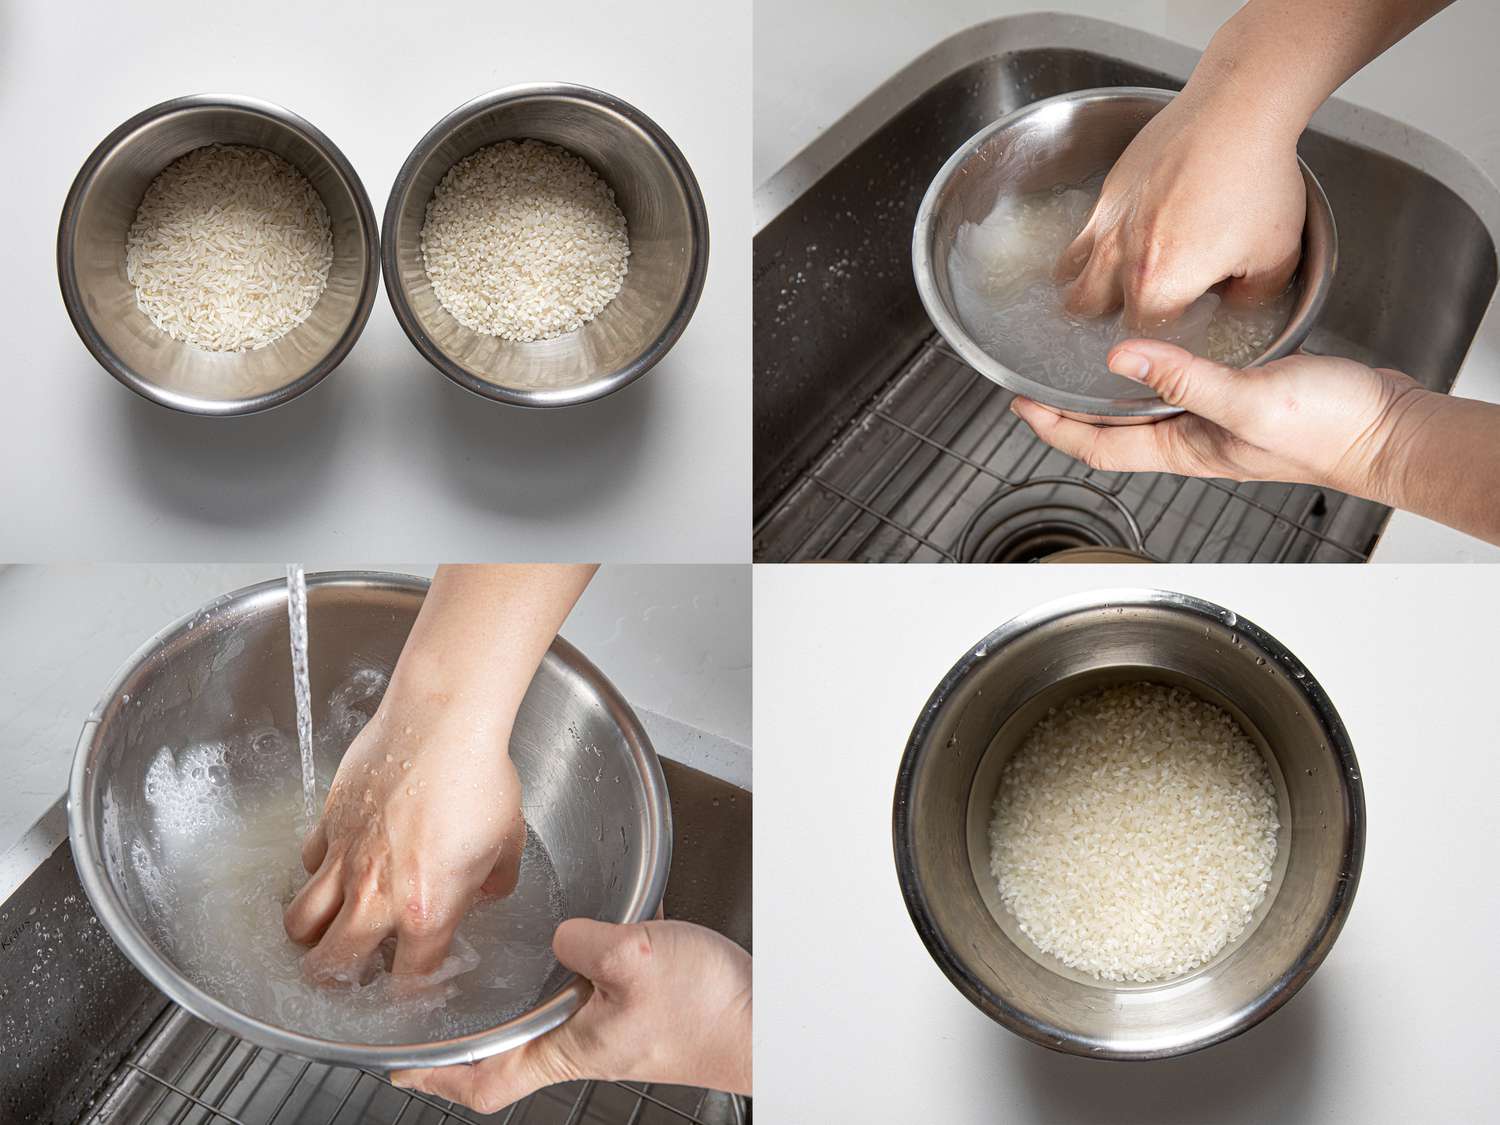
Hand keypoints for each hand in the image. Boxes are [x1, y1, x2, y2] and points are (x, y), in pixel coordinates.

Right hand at [283, 677, 524, 980]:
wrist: (441, 722)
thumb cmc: (480, 777)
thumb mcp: (508, 842)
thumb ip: (494, 881)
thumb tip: (485, 889)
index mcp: (428, 910)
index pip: (407, 980)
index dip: (408, 993)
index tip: (410, 988)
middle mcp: (376, 895)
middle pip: (331, 965)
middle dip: (337, 980)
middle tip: (347, 973)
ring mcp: (345, 860)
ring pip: (300, 923)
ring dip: (310, 935)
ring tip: (324, 932)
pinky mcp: (328, 824)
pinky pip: (308, 864)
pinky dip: (317, 873)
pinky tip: (336, 867)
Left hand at [392, 920, 752, 1112]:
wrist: (763, 1019)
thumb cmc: (706, 1008)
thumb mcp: (634, 958)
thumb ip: (583, 941)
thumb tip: (557, 935)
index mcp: (569, 1048)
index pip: (484, 1081)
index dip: (437, 1079)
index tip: (400, 1066)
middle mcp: (584, 1046)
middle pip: (503, 1059)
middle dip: (460, 1045)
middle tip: (426, 1019)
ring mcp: (610, 1032)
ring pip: (538, 1029)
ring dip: (503, 1014)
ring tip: (475, 983)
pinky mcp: (637, 1013)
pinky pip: (576, 1003)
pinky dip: (550, 987)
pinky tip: (558, 951)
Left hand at [1010, 339, 1422, 492]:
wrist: (1389, 429)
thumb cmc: (1329, 431)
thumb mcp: (1246, 400)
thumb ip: (1183, 381)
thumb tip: (1119, 359)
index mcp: (1182, 449)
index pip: (1097, 448)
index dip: (1052, 427)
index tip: (1018, 402)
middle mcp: (1192, 440)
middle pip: (1112, 430)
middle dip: (1069, 408)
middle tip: (1035, 377)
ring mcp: (1216, 422)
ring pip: (1145, 407)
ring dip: (1111, 387)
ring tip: (1081, 358)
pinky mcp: (1243, 398)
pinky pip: (1182, 386)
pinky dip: (1159, 367)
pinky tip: (1161, 344)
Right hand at [1057, 86, 1305, 327]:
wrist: (1237, 109)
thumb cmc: (1257, 180)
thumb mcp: (1277, 256)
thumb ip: (1250, 296)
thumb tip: (1231, 300)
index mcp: (1159, 284)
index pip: (1142, 329)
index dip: (1163, 327)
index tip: (1184, 314)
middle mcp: (1120, 257)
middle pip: (1086, 309)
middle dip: (1111, 312)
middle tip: (1140, 302)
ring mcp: (1107, 222)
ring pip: (1069, 275)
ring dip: (1087, 283)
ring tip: (1112, 280)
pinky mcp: (1108, 191)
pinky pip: (1081, 232)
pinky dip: (1091, 244)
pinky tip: (1124, 235)